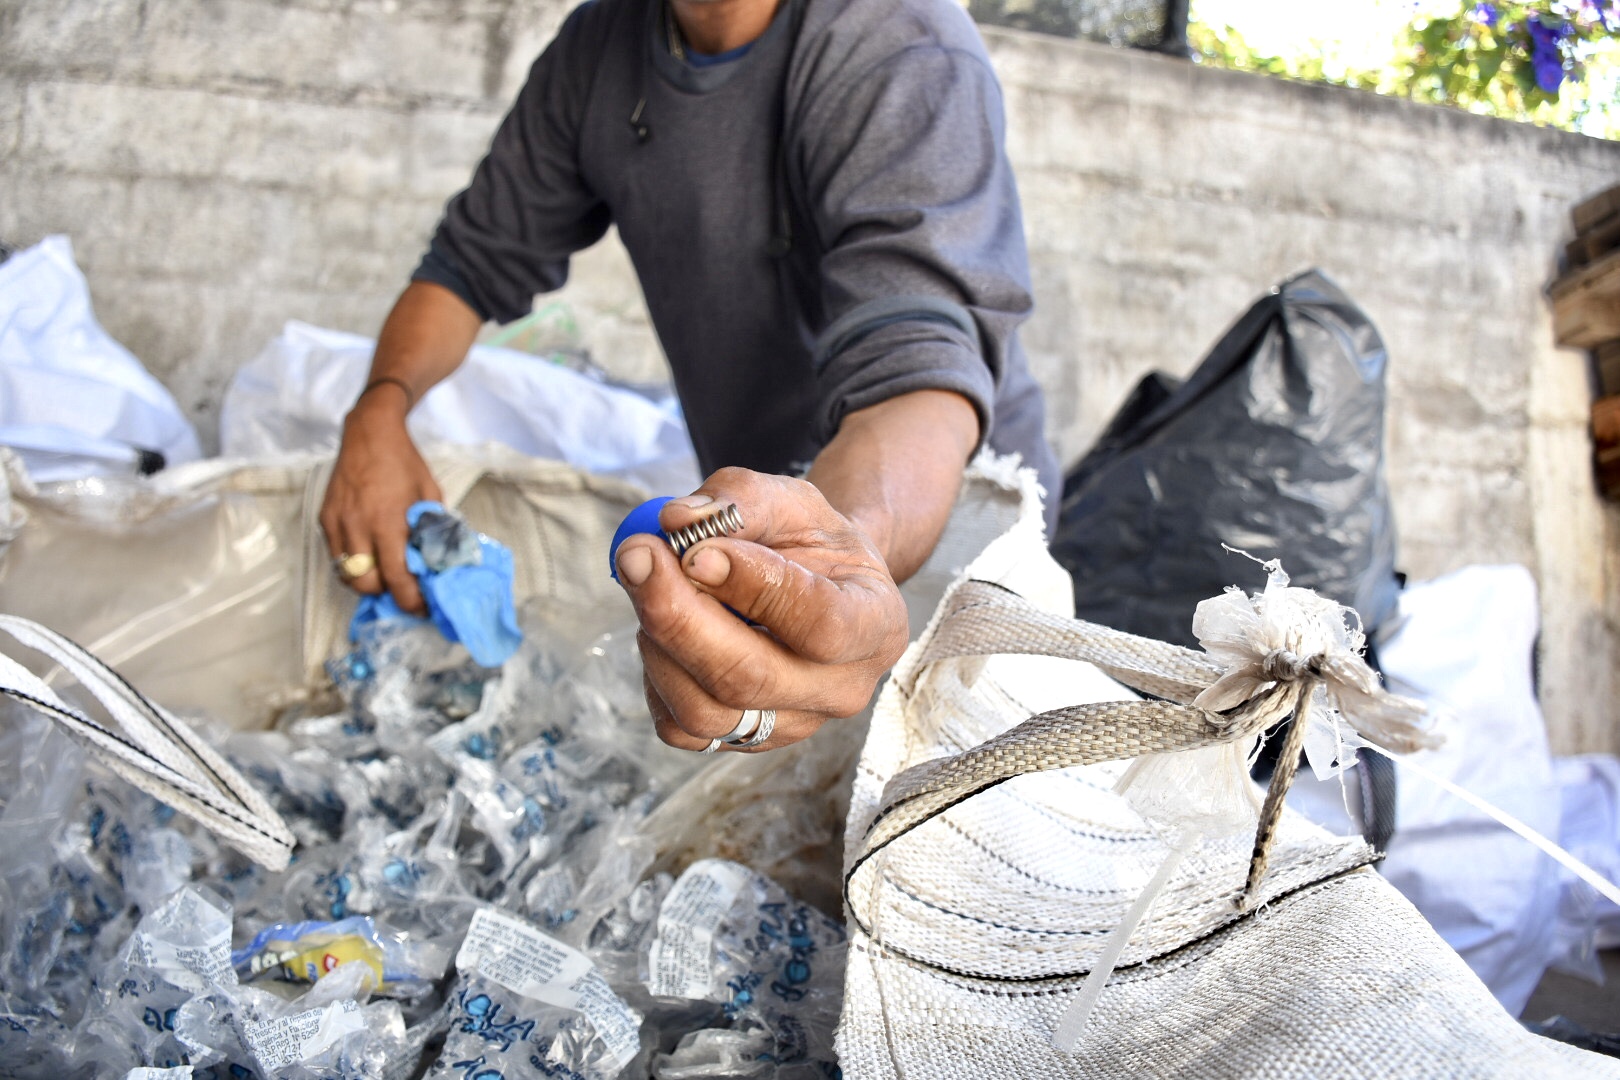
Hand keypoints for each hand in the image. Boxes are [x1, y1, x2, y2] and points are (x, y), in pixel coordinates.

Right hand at [318, 392, 442, 613]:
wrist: (369, 433)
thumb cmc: (405, 463)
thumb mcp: (430, 495)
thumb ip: (432, 529)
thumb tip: (437, 562)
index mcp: (388, 522)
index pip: (396, 578)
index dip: (410, 600)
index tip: (421, 607)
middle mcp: (358, 526)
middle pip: (365, 584)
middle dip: (385, 592)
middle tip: (402, 587)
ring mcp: (338, 523)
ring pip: (346, 574)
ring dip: (367, 581)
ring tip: (385, 571)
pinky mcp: (325, 518)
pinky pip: (336, 554)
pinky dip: (352, 562)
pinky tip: (369, 553)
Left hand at [613, 468, 908, 751]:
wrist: (816, 584)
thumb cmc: (809, 542)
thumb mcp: (793, 502)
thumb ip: (742, 500)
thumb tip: (678, 521)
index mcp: (875, 625)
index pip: (821, 625)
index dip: (755, 589)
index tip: (697, 550)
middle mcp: (841, 689)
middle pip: (750, 678)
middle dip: (679, 617)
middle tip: (637, 556)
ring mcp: (793, 725)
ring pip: (705, 711)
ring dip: (659, 642)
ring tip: (652, 584)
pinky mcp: (743, 743)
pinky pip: (679, 727)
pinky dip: (655, 675)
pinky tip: (663, 630)